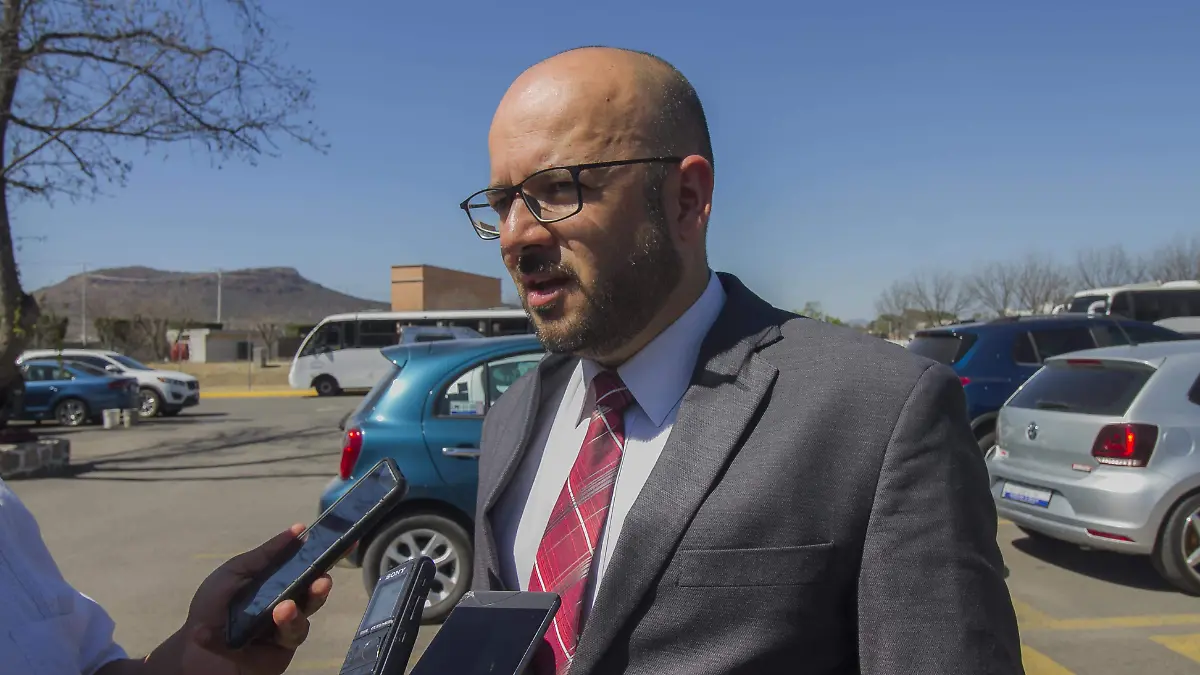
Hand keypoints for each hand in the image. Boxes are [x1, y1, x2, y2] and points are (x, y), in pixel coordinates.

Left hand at [185, 524, 333, 674]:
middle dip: (321, 581)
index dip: (323, 553)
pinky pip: (295, 633)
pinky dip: (289, 622)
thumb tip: (298, 529)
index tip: (346, 542)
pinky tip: (277, 616)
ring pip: (308, 611)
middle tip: (324, 577)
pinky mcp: (284, 647)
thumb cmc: (211, 609)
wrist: (195, 651)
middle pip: (312, 588)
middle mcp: (283, 600)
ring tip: (295, 601)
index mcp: (273, 580)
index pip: (303, 564)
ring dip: (306, 602)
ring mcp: (285, 625)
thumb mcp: (234, 573)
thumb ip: (266, 554)